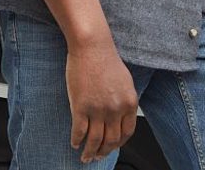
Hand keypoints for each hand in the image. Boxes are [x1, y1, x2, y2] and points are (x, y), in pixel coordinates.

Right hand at [66, 37, 138, 163]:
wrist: (92, 47)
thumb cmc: (106, 60)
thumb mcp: (124, 82)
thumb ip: (124, 101)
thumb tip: (120, 118)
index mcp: (129, 102)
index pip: (127, 133)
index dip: (118, 144)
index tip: (112, 147)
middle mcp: (116, 109)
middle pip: (111, 140)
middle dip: (103, 152)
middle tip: (96, 156)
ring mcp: (98, 109)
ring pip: (95, 141)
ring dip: (89, 152)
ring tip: (85, 156)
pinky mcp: (80, 107)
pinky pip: (79, 132)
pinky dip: (77, 141)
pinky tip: (75, 143)